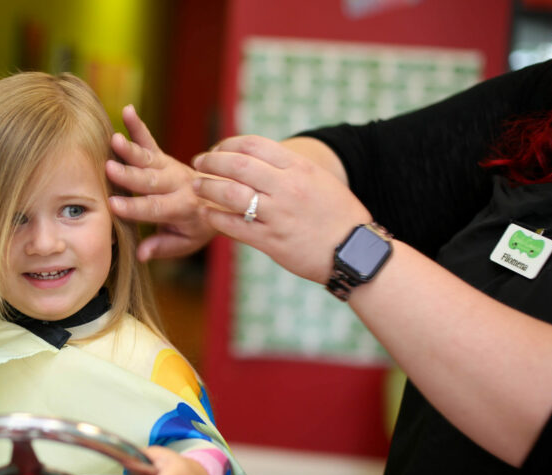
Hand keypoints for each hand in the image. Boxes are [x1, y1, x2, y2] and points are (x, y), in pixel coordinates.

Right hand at [107, 104, 216, 260]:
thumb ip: (163, 247)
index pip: (155, 209)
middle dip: (128, 175)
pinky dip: (138, 126)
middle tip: (109, 169)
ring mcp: (169, 168)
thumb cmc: (199, 225)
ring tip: (113, 139)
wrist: (222, 197)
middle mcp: (176, 184)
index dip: (134, 208)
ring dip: (130, 149)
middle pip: (149, 180)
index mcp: (182, 208)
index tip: (113, 205)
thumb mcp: (186, 242)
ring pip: (147, 159)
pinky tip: (127, 111)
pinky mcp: (164, 157)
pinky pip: (150, 141)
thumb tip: (140, 254)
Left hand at [193, 135, 371, 283]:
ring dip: (207, 188)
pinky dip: (215, 217)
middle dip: (211, 162)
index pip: (254, 145)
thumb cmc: (338, 215)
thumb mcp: (319, 180)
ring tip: (196, 187)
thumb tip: (255, 159)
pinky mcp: (271, 241)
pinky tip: (207, 214)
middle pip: (237, 165)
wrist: (355, 253)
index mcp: (300, 168)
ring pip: (230, 193)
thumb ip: (289, 169)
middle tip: (198, 163)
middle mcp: (287, 187)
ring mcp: (278, 215)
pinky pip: (234, 226)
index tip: (217, 149)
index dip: (228, 144)